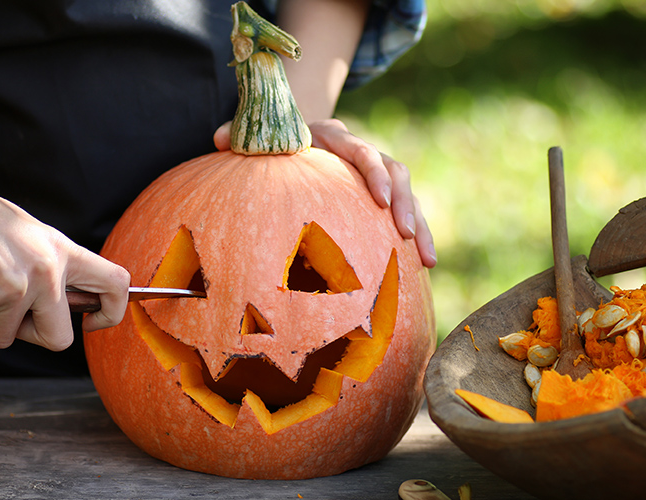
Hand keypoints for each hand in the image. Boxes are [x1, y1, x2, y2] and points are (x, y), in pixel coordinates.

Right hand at [0, 115, 129, 349]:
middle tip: (12, 317)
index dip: (111, 312)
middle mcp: (46, 271)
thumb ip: (52, 269)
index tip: (90, 321)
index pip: (116, 284)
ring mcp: (14, 287)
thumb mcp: (32, 237)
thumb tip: (64, 307)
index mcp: (63, 252)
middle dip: (33, 336)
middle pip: (60, 338)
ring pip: (5, 337)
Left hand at [214, 119, 436, 267]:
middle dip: (404, 203)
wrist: (294, 136)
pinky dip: (416, 236)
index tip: (380, 199)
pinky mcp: (379, 194)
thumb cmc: (273, 143)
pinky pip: (403, 213)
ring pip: (406, 194)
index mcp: (333, 136)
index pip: (360, 150)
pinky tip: (422, 268)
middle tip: (406, 233)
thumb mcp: (258, 137)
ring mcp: (373, 174)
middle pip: (393, 171)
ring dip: (419, 225)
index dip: (373, 173)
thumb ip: (242, 137)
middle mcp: (359, 151)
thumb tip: (218, 139)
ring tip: (427, 260)